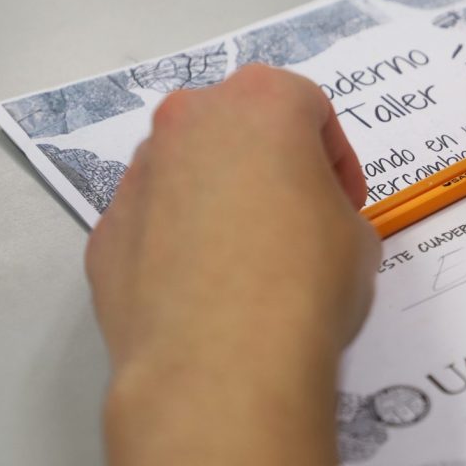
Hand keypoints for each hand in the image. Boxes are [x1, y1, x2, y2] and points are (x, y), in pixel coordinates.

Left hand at [87, 64, 379, 382]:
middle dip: (271, 164)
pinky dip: (180, 243)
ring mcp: (138, 176)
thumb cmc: (306, 281)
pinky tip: (208, 292)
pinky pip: (155, 223)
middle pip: (239, 125)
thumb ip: (333, 207)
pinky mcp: (106, 232)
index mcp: (262, 101)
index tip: (345, 202)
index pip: (311, 108)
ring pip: (189, 170)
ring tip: (250, 262)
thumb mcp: (359, 237)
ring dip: (221, 199)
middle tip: (299, 219)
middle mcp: (188, 121)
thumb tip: (309, 225)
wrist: (221, 364)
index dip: (337, 159)